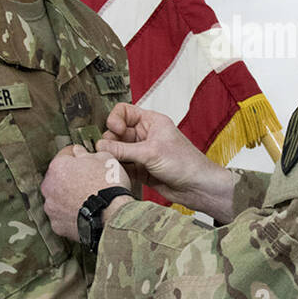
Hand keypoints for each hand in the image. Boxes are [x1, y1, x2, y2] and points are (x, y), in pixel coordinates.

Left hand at [41, 145, 131, 240]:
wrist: (113, 215)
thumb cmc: (109, 186)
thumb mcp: (104, 159)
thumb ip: (86, 154)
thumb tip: (79, 152)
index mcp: (59, 167)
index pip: (64, 155)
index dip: (76, 155)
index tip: (83, 157)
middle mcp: (49, 187)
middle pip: (58, 178)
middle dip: (70, 178)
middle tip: (87, 180)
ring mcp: (52, 208)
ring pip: (58, 198)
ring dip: (68, 197)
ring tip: (87, 199)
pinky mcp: (57, 225)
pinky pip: (62, 216)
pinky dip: (70, 214)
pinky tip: (84, 212)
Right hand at [98, 103, 235, 220]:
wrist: (196, 187)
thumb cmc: (185, 163)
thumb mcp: (151, 152)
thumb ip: (123, 150)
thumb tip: (101, 146)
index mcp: (151, 122)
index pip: (124, 112)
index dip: (115, 120)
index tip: (114, 130)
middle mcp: (145, 135)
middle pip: (116, 133)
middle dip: (110, 142)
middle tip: (108, 152)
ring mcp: (141, 153)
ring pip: (117, 151)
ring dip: (112, 157)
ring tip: (111, 164)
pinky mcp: (140, 169)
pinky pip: (122, 166)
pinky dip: (117, 169)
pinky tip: (117, 173)